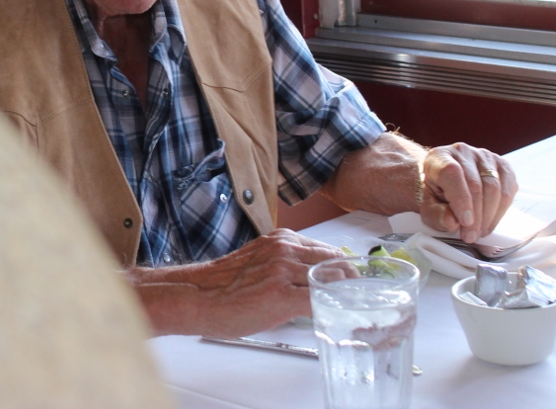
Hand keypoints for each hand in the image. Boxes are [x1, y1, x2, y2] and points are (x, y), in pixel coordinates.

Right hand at [128, 230, 343, 336]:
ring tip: (350, 310)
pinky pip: (319, 300)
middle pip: (337, 262)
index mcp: (281, 239)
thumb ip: (287, 264)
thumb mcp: (260, 262)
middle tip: (356, 300)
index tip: (351, 283)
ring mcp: (283, 270)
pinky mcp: (280, 294)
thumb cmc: (224, 285)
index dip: (343, 269)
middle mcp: (285, 249)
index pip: (328, 250)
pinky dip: (332, 309)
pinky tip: (334, 316)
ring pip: (332, 280)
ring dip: (344, 296)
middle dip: (351, 282)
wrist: (199, 296)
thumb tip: (312, 280)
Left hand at [419, 143, 516, 242]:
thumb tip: (452, 222)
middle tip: (471, 236)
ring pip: (494, 187)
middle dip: (476, 216)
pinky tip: (490, 222)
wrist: (444, 182)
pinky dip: (501, 210)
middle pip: (476, 184)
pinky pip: (508, 189)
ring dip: (489, 216)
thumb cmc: (434, 194)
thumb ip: (435, 214)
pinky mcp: (501, 165)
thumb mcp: (426, 206)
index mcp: (439, 157)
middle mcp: (462, 151)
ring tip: (480, 232)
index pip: (452, 173)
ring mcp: (484, 156)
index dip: (461, 200)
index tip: (465, 224)